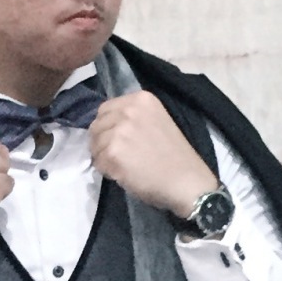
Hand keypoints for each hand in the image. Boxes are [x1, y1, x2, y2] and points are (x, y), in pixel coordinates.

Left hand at [89, 91, 217, 216]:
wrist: (186, 181)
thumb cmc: (175, 157)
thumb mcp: (156, 122)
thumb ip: (133, 118)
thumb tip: (109, 127)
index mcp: (141, 99)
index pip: (105, 109)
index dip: (107, 127)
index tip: (116, 140)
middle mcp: (129, 110)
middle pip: (96, 125)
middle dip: (101, 141)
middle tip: (116, 156)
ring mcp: (120, 130)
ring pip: (95, 144)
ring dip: (103, 157)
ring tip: (122, 166)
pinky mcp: (113, 151)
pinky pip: (97, 162)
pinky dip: (106, 171)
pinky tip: (122, 174)